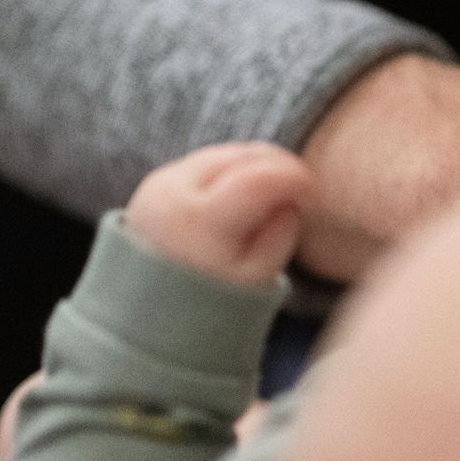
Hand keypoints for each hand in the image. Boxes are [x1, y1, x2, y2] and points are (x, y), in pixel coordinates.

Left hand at [125, 142, 313, 286]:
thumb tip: (290, 200)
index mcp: (200, 221)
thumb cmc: (208, 298)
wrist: (146, 308)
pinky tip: (246, 194)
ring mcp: (162, 182)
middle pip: (243, 156)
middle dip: (281, 166)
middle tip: (301, 191)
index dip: (296, 178)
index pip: (259, 178)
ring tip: (275, 196)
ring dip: (258, 166)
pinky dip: (234, 170)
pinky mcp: (158, 181)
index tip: (314, 196)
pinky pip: (207, 161)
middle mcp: (174, 191)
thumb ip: (282, 233)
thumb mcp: (257, 277)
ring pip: (226, 152)